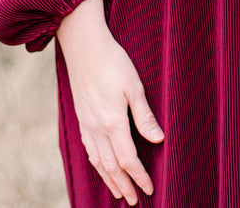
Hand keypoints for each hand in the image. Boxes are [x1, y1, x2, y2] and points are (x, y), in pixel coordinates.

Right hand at [56, 0, 163, 203]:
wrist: (84, 47)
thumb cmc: (113, 62)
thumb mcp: (134, 86)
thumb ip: (144, 116)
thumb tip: (157, 140)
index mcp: (113, 122)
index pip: (128, 159)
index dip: (139, 177)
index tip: (150, 188)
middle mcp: (97, 128)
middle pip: (112, 166)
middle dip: (124, 185)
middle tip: (135, 200)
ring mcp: (87, 124)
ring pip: (98, 161)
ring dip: (109, 179)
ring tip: (119, 192)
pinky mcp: (82, 118)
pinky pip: (89, 149)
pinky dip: (98, 164)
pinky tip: (102, 167)